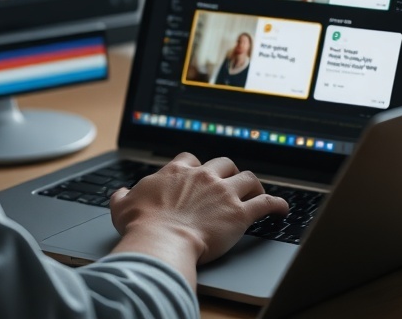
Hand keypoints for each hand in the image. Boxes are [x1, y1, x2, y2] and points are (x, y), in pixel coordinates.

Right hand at [109, 153, 288, 282]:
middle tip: (230, 182)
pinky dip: (276, 205)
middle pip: (223, 163)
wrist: (161, 241)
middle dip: (228, 171)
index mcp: (177, 172)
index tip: (197, 176)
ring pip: (248, 178)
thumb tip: (120, 194)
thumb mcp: (122, 206)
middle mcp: (204, 177)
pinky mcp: (240, 213)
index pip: (191, 159)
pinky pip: (265, 203)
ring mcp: (224, 193)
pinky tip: (281, 208)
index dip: (196, 168)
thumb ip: (122, 196)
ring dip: (253, 185)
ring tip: (257, 192)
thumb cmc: (141, 225)